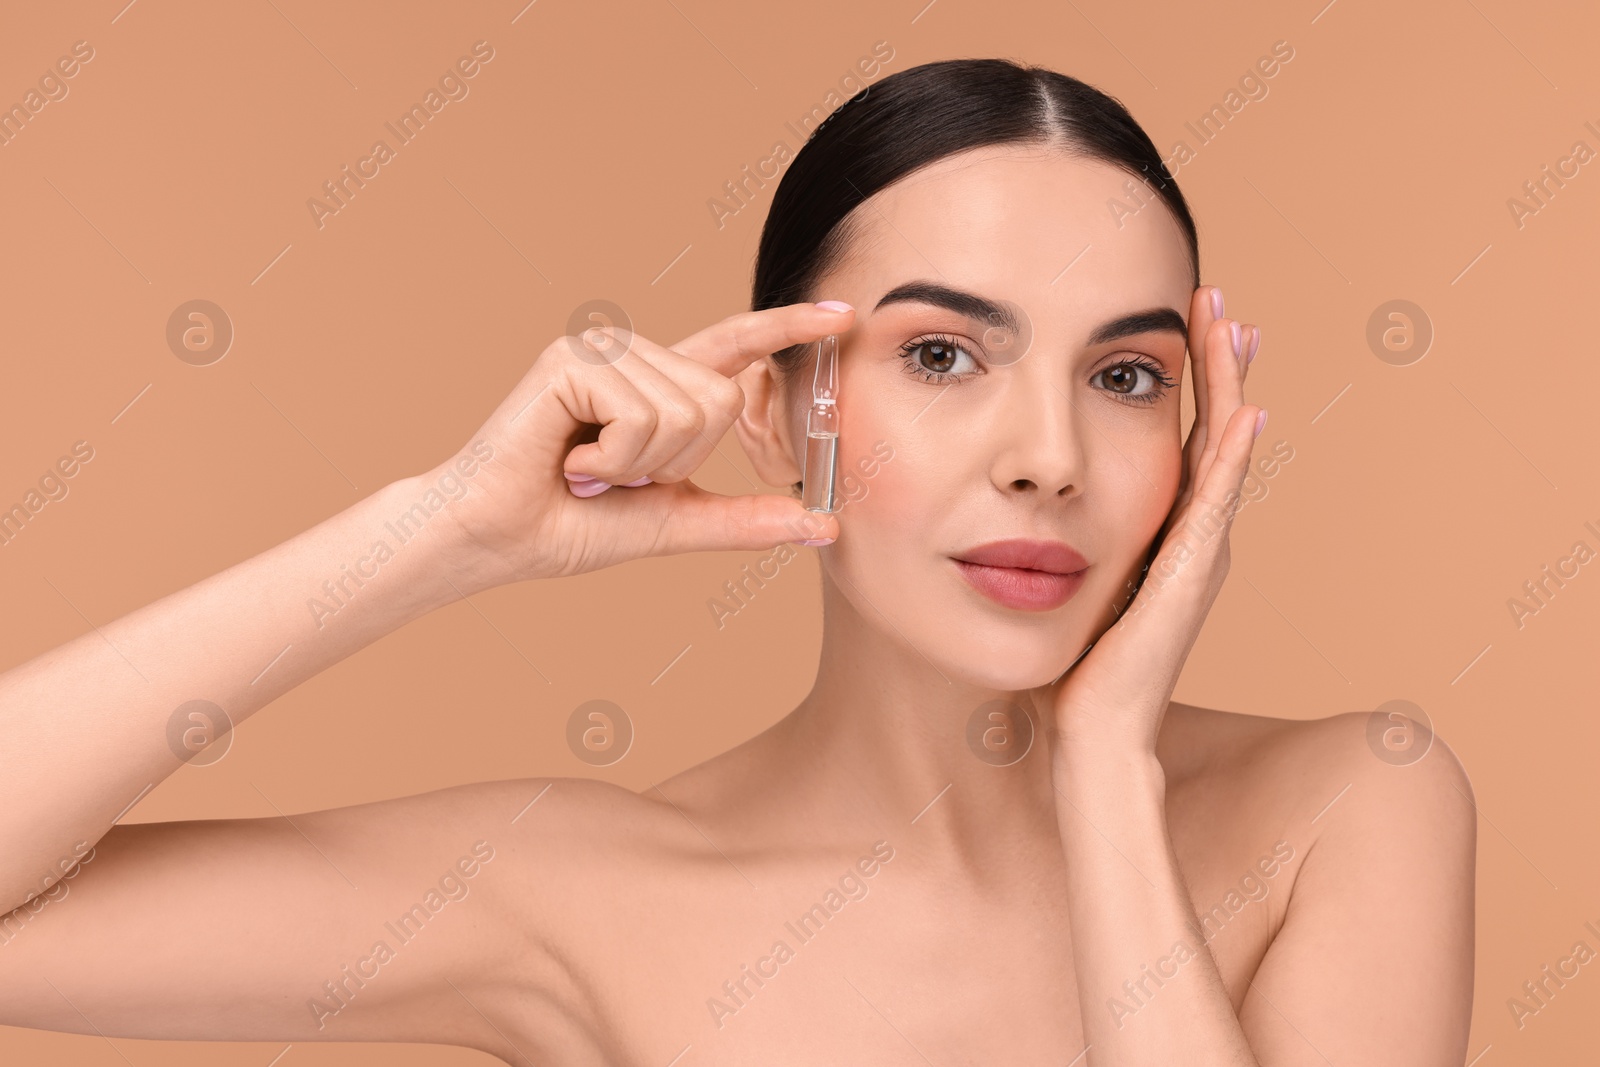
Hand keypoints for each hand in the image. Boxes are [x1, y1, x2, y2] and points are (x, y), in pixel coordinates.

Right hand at [431, 302, 852, 588]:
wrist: (499, 539)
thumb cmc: (572, 527)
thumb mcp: (675, 522)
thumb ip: (744, 520)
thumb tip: (822, 528)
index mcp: (660, 385)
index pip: (736, 347)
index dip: (788, 328)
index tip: (842, 314)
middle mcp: (634, 354)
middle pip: (721, 401)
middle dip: (676, 460)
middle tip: (615, 477)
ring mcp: (603, 349)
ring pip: (687, 411)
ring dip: (640, 466)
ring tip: (587, 470)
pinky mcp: (574, 360)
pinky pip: (643, 418)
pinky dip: (613, 462)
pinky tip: (570, 463)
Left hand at [1031, 285, 1263, 753]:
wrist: (1093, 732)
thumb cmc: (1072, 667)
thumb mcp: (1069, 583)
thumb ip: (1065, 541)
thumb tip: (1022, 507)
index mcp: (1163, 533)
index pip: (1183, 439)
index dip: (1188, 381)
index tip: (1184, 324)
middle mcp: (1193, 537)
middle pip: (1213, 430)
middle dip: (1217, 364)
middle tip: (1220, 299)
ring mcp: (1199, 554)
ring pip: (1223, 452)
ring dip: (1229, 388)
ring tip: (1236, 326)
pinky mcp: (1190, 576)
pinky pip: (1214, 501)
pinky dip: (1231, 456)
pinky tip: (1241, 410)